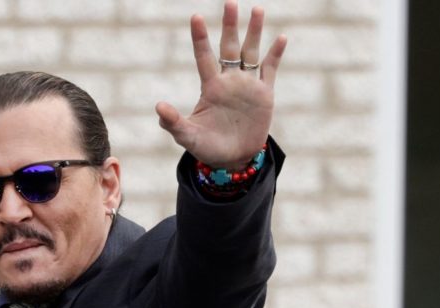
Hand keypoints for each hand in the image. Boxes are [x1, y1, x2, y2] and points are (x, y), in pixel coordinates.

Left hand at [155, 0, 286, 169]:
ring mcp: (247, 85)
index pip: (204, 56)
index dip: (200, 38)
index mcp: (210, 87)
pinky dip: (275, 54)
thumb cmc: (206, 147)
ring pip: (251, 52)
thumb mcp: (187, 136)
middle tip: (230, 2)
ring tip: (256, 9)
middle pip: (229, 47)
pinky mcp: (264, 94)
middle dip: (230, 26)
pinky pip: (270, 70)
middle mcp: (229, 81)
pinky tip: (280, 38)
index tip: (196, 17)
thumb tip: (159, 107)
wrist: (232, 159)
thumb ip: (173, 122)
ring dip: (254, 32)